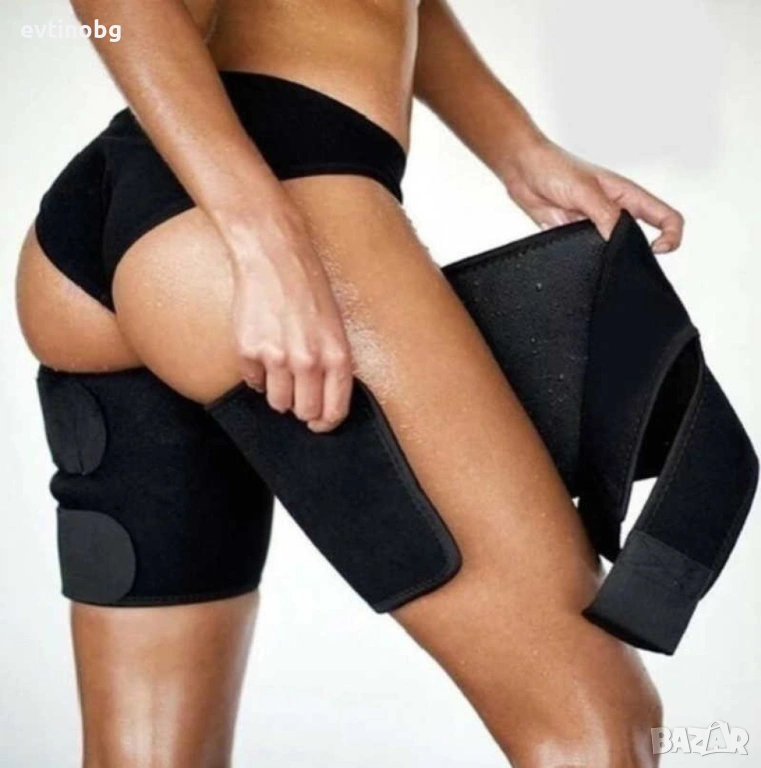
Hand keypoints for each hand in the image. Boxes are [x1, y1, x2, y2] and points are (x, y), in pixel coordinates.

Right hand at [227, 200, 352, 432]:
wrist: (274, 258)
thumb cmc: (309, 289)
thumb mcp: (335, 327)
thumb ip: (332, 365)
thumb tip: (323, 399)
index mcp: (336, 356)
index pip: (334, 410)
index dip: (326, 423)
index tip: (319, 423)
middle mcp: (308, 361)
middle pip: (303, 412)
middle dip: (301, 407)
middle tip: (297, 392)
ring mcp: (276, 358)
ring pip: (277, 402)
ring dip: (278, 391)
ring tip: (279, 364)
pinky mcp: (249, 352)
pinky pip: (252, 382)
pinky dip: (256, 372)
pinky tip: (262, 348)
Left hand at [501, 137, 683, 253]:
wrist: (522, 170)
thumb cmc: (554, 167)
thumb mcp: (585, 189)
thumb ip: (604, 215)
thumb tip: (618, 241)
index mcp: (627, 196)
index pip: (666, 216)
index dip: (671, 235)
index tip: (657, 249)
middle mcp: (615, 212)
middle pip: (641, 239)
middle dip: (638, 253)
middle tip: (624, 263)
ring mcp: (594, 225)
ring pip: (613, 250)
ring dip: (609, 258)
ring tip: (601, 262)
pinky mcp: (574, 235)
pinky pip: (587, 253)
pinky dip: (587, 259)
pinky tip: (579, 259)